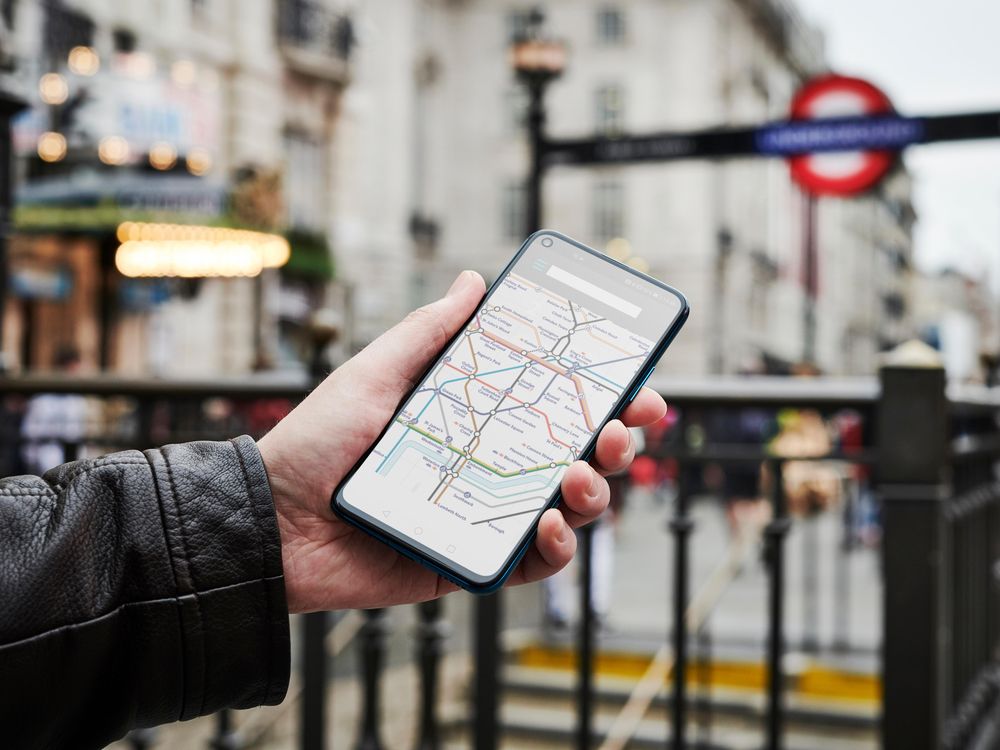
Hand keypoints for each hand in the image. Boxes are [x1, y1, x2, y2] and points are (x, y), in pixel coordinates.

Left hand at [258, 271, 666, 611]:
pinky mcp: (469, 563)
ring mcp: (483, 516)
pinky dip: (554, 548)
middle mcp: (489, 466)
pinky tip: (548, 525)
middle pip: (576, 454)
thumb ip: (428, 331)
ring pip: (567, 507)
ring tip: (579, 475)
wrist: (272, 521)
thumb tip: (473, 280)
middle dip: (614, 440)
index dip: (604, 396)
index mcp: (476, 419)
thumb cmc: (319, 440)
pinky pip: (531, 562)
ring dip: (593, 491)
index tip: (637, 385)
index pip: (554, 405)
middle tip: (620, 427)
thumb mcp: (377, 373)